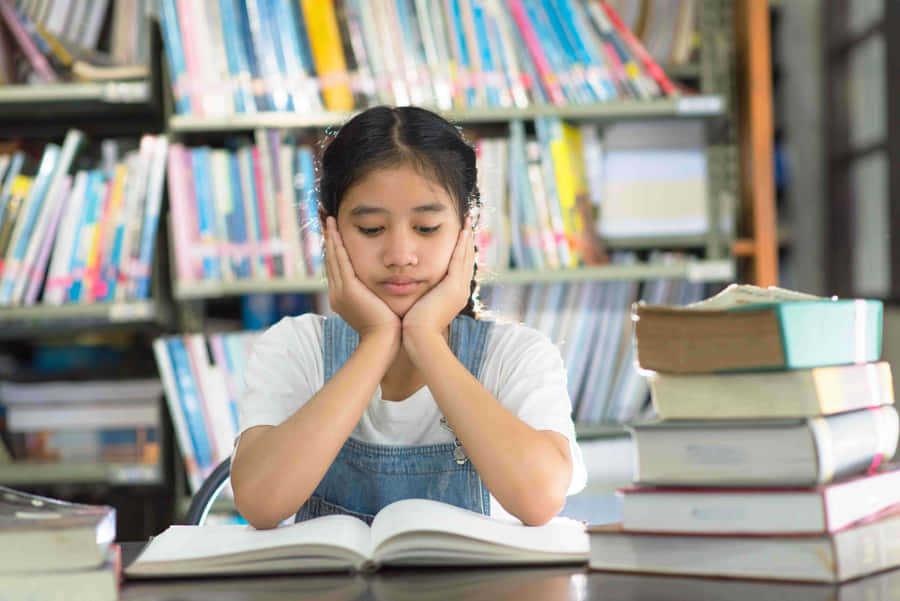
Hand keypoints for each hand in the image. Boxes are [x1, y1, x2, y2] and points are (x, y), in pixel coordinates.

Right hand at [324, 217, 400, 346]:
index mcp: (343, 298)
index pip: (338, 268)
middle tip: (326, 219)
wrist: (385, 343)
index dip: (335, 250)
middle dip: (329, 239)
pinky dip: (337, 243)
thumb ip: (377, 295)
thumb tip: (385, 286)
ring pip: (333, 257)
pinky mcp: (348, 288)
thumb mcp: (379, 307)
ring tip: (328, 218)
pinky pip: (340, 259)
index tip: (335, 233)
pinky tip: (335, 229)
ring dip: (330, 236)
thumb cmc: (389, 329)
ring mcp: (340, 291)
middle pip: (331, 260)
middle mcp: (337, 293)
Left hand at [402, 218, 474, 348]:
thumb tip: (412, 291)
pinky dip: (462, 245)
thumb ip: (420, 297)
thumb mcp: (420, 308)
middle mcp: (461, 291)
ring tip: (468, 222)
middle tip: (468, 224)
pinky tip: (462, 231)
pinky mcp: (454, 287)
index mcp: (454, 296)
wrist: (419, 339)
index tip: (460, 237)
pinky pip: (459, 260)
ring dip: (467, 239)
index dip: (461, 252)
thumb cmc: (414, 328)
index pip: (460, 269)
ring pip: (466, 258)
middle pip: (467, 261)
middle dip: (467, 242)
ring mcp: (459, 289)